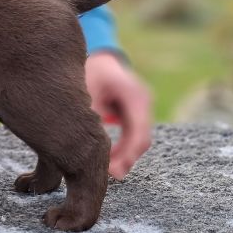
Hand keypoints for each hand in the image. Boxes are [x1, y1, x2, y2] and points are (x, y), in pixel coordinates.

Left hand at [85, 51, 152, 179]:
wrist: (98, 58)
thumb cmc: (91, 70)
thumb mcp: (88, 88)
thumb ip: (92, 112)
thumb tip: (89, 141)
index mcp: (135, 95)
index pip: (138, 130)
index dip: (128, 153)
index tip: (113, 170)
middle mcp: (144, 101)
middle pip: (141, 139)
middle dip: (126, 159)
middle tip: (108, 175)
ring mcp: (142, 108)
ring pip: (139, 140)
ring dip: (124, 156)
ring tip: (106, 170)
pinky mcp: (135, 113)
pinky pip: (133, 135)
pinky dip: (122, 148)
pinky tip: (108, 159)